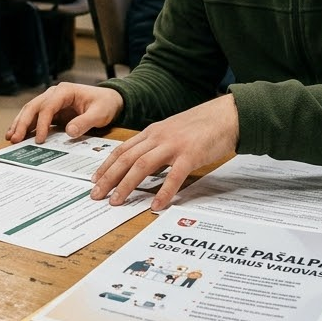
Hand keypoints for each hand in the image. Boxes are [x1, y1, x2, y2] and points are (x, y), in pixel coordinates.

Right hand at [7, 82, 123, 143]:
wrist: (109, 101)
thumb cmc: (105, 104)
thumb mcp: (99, 113)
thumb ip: (85, 122)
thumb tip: (69, 132)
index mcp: (65, 91)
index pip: (48, 106)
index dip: (42, 123)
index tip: (40, 139)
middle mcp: (54, 94)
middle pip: (33, 107)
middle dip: (23, 123)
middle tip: (14, 139)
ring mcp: (51, 102)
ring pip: (30, 111)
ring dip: (20, 124)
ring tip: (10, 138)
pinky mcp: (51, 111)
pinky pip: (35, 118)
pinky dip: (25, 126)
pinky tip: (17, 135)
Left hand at [92, 94, 239, 209]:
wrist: (226, 115)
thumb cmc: (201, 126)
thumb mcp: (172, 132)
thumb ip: (157, 145)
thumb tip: (143, 166)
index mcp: (153, 132)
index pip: (122, 149)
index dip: (106, 165)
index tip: (95, 179)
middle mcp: (158, 137)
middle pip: (126, 159)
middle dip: (109, 178)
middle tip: (96, 195)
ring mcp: (174, 145)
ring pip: (142, 166)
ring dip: (126, 185)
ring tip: (116, 201)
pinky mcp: (190, 155)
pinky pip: (173, 176)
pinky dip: (163, 192)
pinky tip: (155, 205)